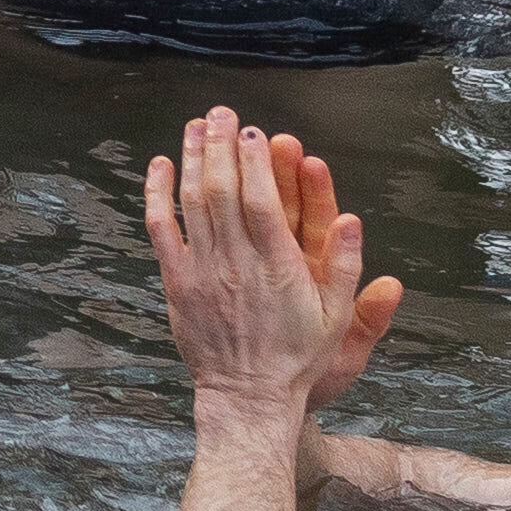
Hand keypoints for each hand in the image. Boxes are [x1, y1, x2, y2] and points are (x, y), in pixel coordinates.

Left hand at [144, 105, 397, 419]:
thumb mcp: (337, 319)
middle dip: (221, 146)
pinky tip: (159, 166)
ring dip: (191, 159)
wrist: (248, 397)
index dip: (256, 163)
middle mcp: (237, 264)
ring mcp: (203, 272)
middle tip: (222, 113)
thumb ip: (347, 268)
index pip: (264, 202)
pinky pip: (162, 231)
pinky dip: (157, 195)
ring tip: (195, 125)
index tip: (254, 132)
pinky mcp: (177, 283)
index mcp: (278, 269)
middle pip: (223, 192)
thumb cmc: (298, 358)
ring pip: (192, 204)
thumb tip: (353, 221)